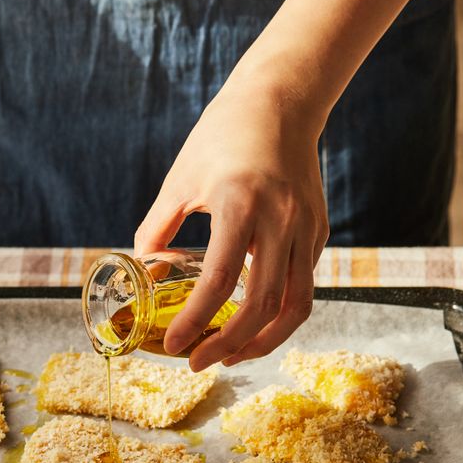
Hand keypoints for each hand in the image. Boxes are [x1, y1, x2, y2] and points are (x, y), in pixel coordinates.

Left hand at [134, 81, 328, 371]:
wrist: (283, 100)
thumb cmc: (224, 134)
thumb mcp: (180, 178)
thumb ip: (159, 226)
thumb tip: (144, 266)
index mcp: (241, 204)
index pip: (219, 281)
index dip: (195, 321)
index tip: (174, 347)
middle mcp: (281, 220)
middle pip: (264, 305)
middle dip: (229, 345)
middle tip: (198, 362)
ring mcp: (306, 228)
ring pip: (295, 306)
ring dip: (262, 341)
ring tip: (231, 356)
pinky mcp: (318, 232)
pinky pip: (302, 287)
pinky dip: (277, 314)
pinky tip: (251, 323)